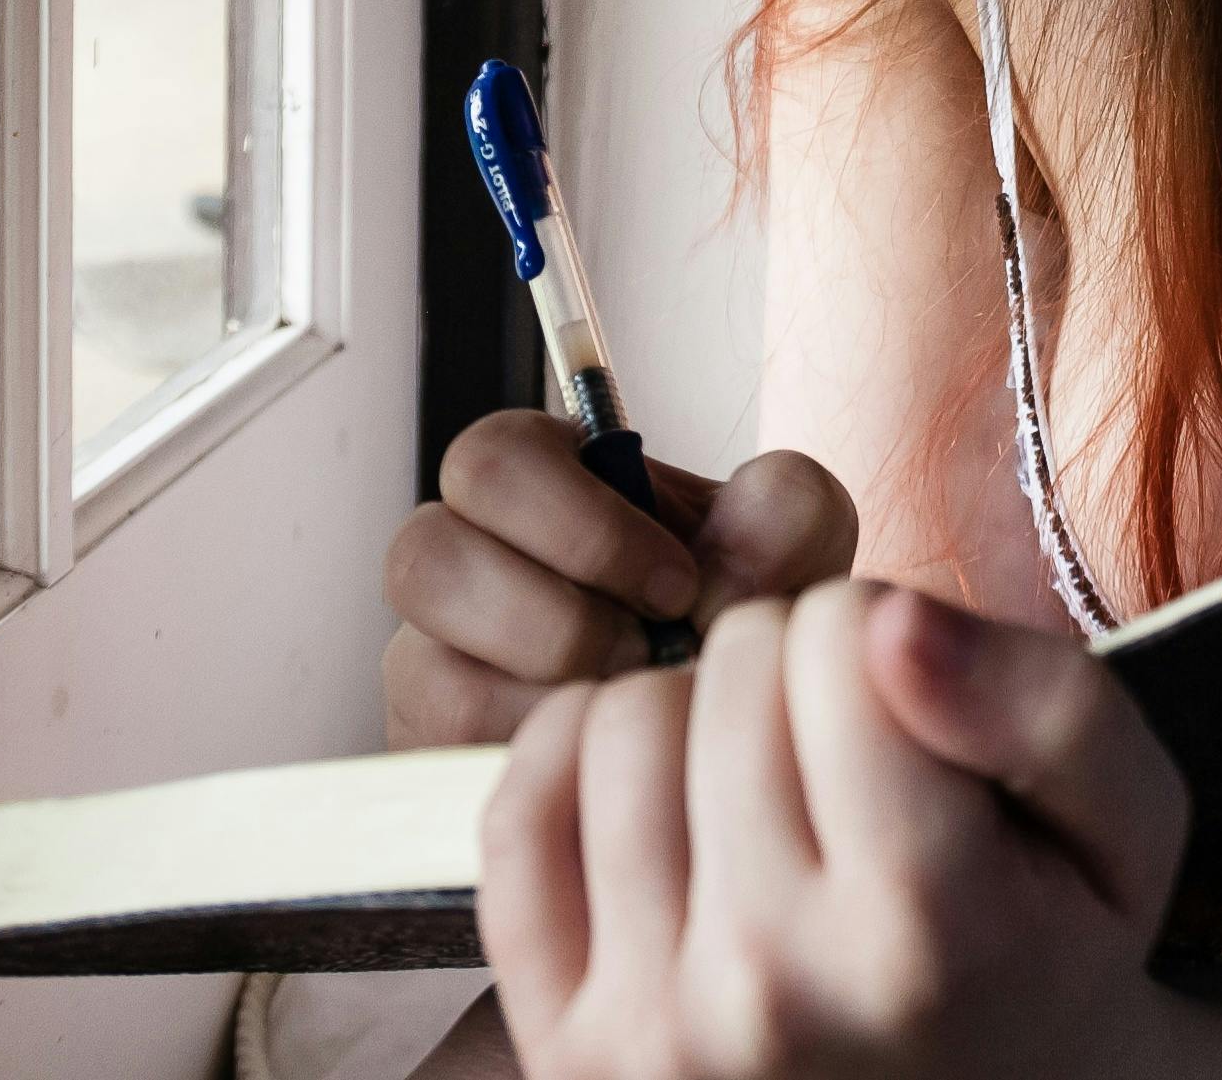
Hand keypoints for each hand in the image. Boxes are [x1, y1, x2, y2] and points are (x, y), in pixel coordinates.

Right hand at [384, 413, 858, 747]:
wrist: (735, 722)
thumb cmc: (746, 609)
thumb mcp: (795, 539)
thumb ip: (782, 510)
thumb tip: (710, 575)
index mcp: (538, 481)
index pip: (493, 460)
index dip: (582, 524)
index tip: (679, 581)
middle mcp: (466, 562)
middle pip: (425, 554)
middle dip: (558, 616)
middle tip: (647, 654)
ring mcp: (434, 662)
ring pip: (426, 671)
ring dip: (546, 695)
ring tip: (628, 708)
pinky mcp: (431, 756)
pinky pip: (444, 761)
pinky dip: (536, 759)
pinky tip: (601, 761)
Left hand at [479, 580, 1192, 1077]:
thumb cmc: (1050, 942)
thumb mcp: (1131, 818)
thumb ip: (1046, 703)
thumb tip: (885, 618)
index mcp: (924, 929)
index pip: (843, 630)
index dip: (886, 637)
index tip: (923, 717)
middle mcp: (771, 992)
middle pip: (733, 663)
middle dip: (797, 671)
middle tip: (853, 758)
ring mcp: (652, 1033)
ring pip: (623, 718)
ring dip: (698, 717)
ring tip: (771, 788)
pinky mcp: (566, 1047)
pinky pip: (520, 808)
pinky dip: (582, 765)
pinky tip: (671, 802)